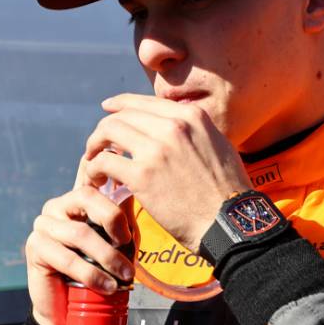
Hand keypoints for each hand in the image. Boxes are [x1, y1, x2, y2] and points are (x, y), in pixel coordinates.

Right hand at [24, 175, 134, 324]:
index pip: (87, 170)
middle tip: (129, 245)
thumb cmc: (98, 272)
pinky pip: (68, 258)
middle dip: (114, 219)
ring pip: (80, 233)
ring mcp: (44, 225)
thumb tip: (133, 194)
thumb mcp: (118, 244)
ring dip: (108, 256)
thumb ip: (122, 219)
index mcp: (77, 199)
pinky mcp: (35, 247)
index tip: (124, 173)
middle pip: (87, 197)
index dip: (101, 163)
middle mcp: (58, 206)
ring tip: (125, 275)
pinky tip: (107, 286)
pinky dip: (92, 274)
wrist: (69, 310)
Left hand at [81, 94, 249, 250]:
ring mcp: (156, 149)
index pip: (145, 101)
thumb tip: (176, 127)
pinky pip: (104, 162)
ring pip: (108, 132)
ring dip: (95, 147)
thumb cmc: (227, 192)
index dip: (120, 104)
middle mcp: (173, 126)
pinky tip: (97, 182)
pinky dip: (94, 170)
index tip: (107, 111)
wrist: (230, 222)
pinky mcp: (142, 176)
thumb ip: (195, 132)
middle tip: (97, 148)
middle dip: (104, 130)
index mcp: (192, 116)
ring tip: (93, 164)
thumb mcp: (218, 146)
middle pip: (122, 115)